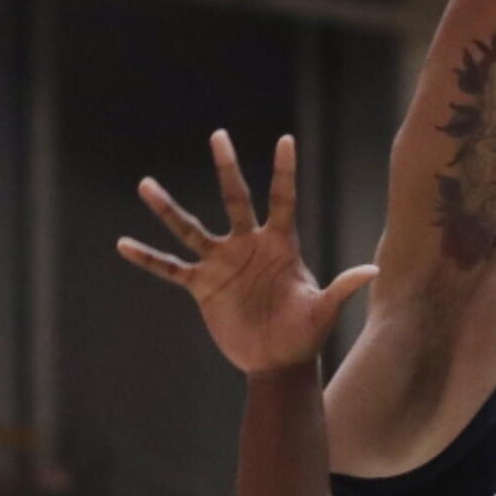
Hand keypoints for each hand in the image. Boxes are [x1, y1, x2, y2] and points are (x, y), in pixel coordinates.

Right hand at [117, 131, 376, 373]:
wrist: (277, 361)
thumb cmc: (304, 333)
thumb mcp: (322, 311)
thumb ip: (342, 288)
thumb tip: (373, 271)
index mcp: (281, 245)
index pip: (284, 200)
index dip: (284, 172)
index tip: (286, 139)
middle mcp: (249, 245)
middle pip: (235, 199)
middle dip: (227, 168)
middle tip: (219, 135)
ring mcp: (223, 263)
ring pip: (191, 228)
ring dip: (168, 209)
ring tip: (145, 184)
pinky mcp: (203, 286)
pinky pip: (171, 268)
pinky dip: (148, 258)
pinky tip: (123, 244)